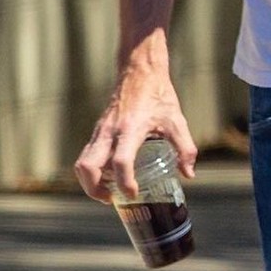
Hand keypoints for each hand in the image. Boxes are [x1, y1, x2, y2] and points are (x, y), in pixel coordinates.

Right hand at [75, 62, 196, 202]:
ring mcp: (100, 131)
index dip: (124, 182)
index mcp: (130, 130)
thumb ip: (185, 149)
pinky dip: (92, 171)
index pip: (120, 162)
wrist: (139, 72)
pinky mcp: (98, 131)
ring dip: (89, 183)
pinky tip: (108, 177)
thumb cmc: (159, 96)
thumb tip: (188, 174)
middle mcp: (109, 132)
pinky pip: (87, 155)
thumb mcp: (177, 121)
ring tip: (108, 192)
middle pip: (87, 167)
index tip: (132, 195)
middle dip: (94, 189)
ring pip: (81, 163)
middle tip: (111, 199)